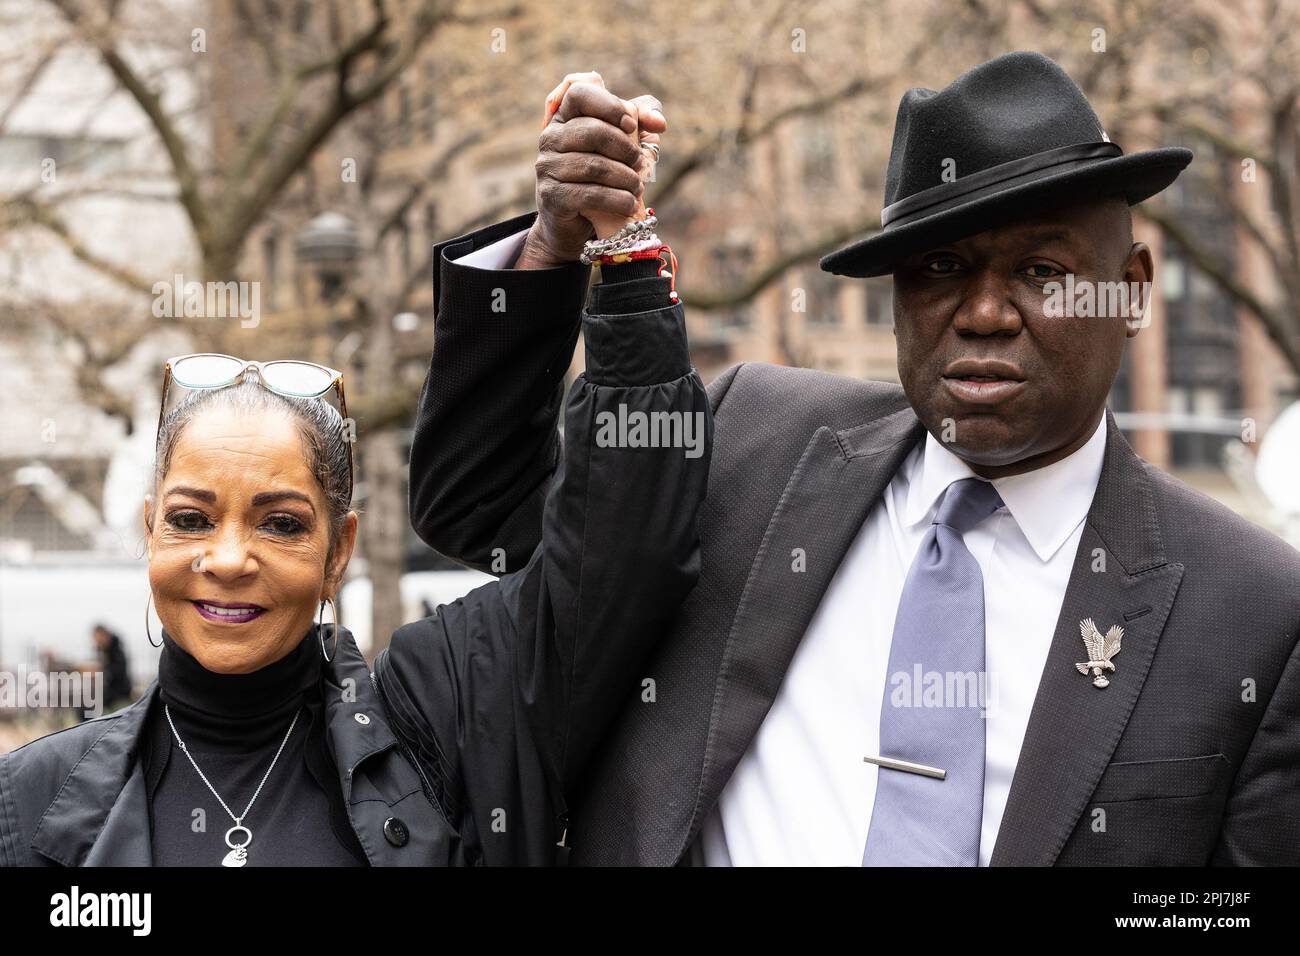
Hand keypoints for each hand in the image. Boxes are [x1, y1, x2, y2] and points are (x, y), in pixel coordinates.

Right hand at [517, 71, 666, 268]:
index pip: (579, 91)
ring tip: (638, 187)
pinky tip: (630, 204)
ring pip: (593, 166)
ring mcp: (547, 167)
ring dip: (625, 178)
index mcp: (564, 116)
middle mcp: (550, 138)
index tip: (632, 125)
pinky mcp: (551, 196)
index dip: (609, 105)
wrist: (575, 222)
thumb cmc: (601, 176)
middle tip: (639, 163)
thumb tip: (659, 123)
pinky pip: (589, 194)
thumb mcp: (621, 143)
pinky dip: (616, 199)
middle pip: (592, 131)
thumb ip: (640, 121)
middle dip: (625, 148)